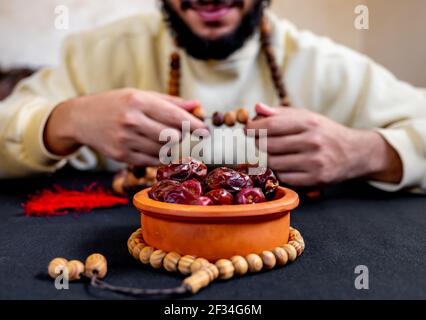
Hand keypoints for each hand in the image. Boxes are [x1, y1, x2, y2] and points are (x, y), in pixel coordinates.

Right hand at [44, 89, 206, 165]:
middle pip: (173, 136)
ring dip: (171, 146)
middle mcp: (131, 121)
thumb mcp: (140, 95)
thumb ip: (170, 102)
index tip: (206, 131)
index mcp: (138, 101)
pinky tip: (155, 147)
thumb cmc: (115, 103)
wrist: (81, 118)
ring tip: (164, 138)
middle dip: (182, 136)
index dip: (194, 125)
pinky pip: (152, 161)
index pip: (175, 116)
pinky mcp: (122, 156)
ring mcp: (125, 140)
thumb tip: (197, 106)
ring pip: (164, 150)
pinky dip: (160, 156)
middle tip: (182, 132)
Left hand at [246, 103, 402, 186]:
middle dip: (258, 144)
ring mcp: (315, 161)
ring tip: (271, 154)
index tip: (246, 129)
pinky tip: (283, 166)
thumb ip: (281, 113)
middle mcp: (312, 141)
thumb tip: (256, 108)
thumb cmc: (326, 132)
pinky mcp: (316, 179)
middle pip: (269, 145)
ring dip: (267, 159)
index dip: (254, 128)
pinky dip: (280, 173)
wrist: (356, 152)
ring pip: (274, 163)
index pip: (272, 125)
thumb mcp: (307, 117)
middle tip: (257, 143)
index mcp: (309, 123)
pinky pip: (285, 178)